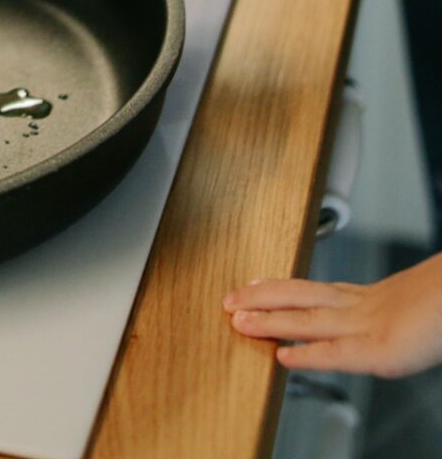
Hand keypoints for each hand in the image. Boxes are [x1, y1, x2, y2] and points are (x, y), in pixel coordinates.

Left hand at [223, 252, 441, 378]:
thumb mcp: (412, 303)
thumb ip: (392, 312)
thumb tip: (390, 319)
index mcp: (370, 296)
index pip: (315, 290)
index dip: (280, 288)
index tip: (254, 284)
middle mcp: (362, 306)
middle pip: (300, 296)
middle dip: (260, 298)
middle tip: (229, 300)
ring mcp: (370, 325)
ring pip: (307, 318)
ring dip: (269, 320)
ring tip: (239, 321)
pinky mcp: (383, 350)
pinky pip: (337, 353)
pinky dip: (308, 355)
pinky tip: (283, 357)